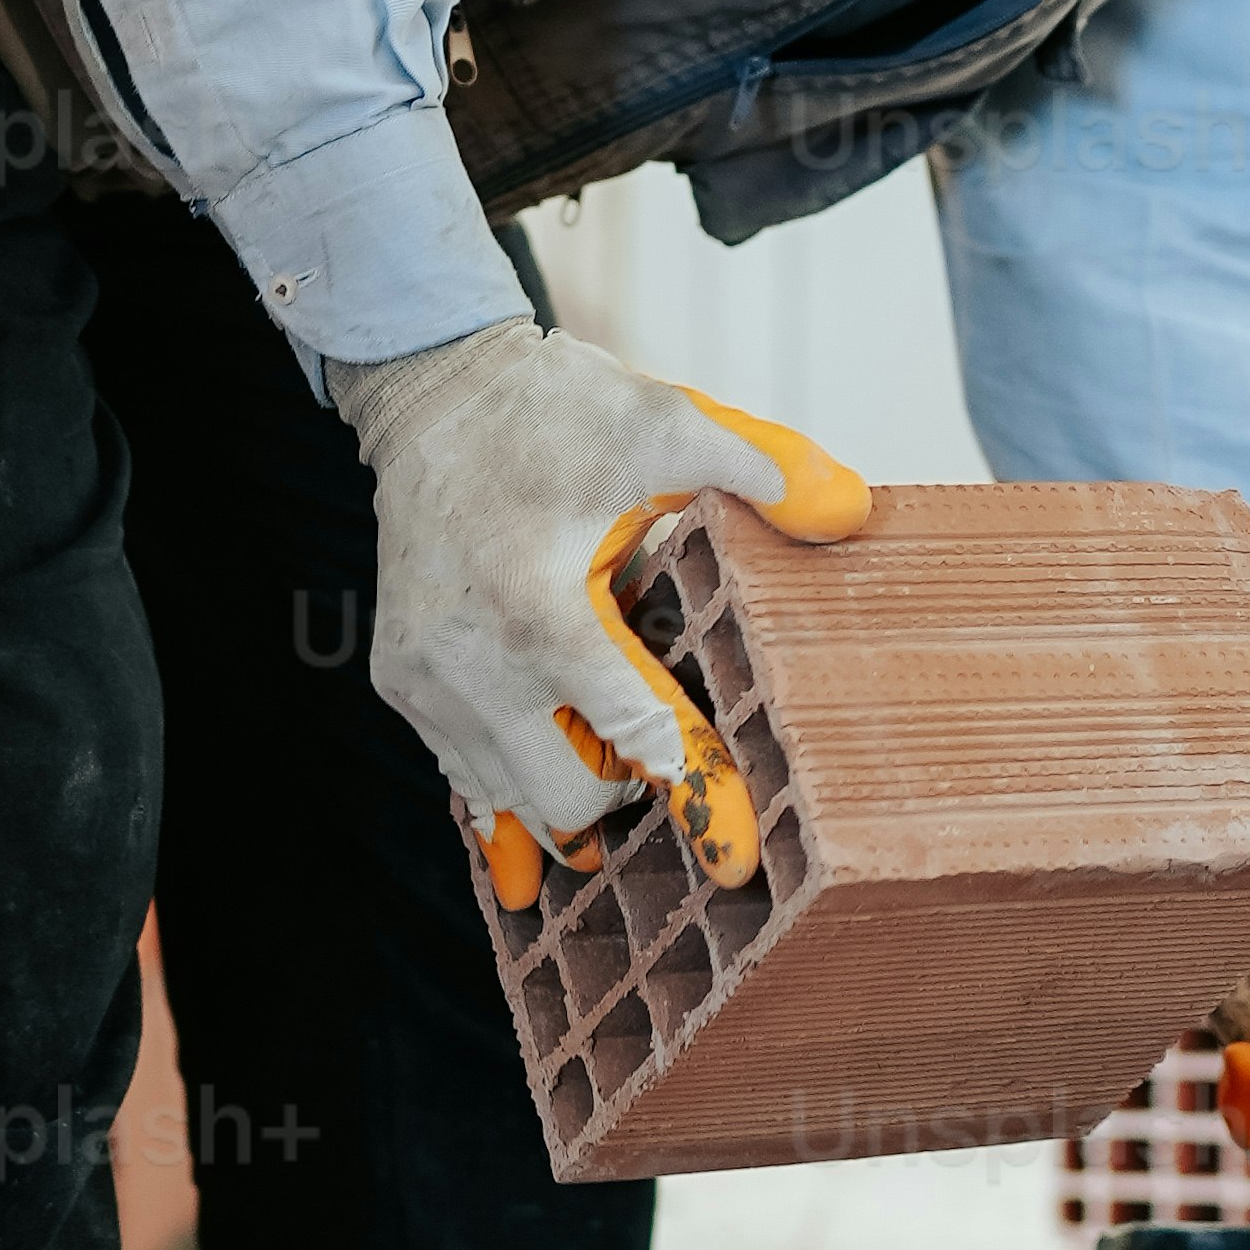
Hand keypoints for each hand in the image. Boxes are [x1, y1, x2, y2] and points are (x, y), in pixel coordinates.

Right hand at [336, 314, 865, 877]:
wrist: (431, 389)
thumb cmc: (553, 409)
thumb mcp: (667, 420)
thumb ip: (764, 468)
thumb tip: (852, 512)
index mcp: (542, 611)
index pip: (636, 736)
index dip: (698, 798)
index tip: (737, 860)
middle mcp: (471, 663)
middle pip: (566, 799)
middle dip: (627, 795)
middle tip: (666, 758)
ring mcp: (424, 679)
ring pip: (508, 800)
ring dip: (568, 796)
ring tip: (613, 770)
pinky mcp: (397, 679)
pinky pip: (463, 772)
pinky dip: (512, 782)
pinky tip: (545, 796)